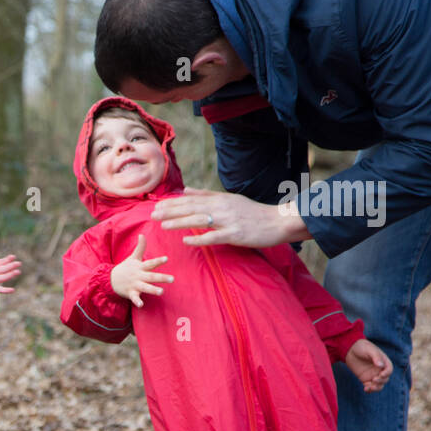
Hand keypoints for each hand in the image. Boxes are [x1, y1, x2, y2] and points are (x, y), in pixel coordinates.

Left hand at [0, 244, 21, 297]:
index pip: (1, 262)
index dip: (7, 259)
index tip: (13, 256)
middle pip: (4, 269)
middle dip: (11, 266)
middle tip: (18, 263)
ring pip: (4, 277)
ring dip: (11, 275)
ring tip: (17, 272)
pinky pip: (0, 289)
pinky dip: (6, 290)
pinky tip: (12, 290)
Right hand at [109, 234, 172, 307]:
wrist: (110, 279)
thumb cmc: (125, 268)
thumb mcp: (133, 258)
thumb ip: (140, 247)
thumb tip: (142, 234)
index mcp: (140, 267)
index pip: (150, 263)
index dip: (158, 261)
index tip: (166, 259)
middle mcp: (138, 276)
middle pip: (151, 276)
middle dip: (161, 277)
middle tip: (172, 279)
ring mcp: (134, 285)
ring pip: (145, 287)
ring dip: (152, 289)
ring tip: (162, 292)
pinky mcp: (130, 293)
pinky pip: (134, 298)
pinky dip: (137, 301)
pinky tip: (141, 305)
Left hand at [152, 188, 311, 248]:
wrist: (277, 221)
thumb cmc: (252, 212)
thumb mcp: (229, 199)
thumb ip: (206, 195)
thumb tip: (185, 190)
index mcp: (219, 199)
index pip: (191, 200)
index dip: (172, 203)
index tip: (156, 206)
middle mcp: (222, 207)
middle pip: (191, 208)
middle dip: (170, 211)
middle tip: (152, 215)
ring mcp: (228, 221)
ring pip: (199, 220)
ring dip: (180, 222)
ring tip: (163, 225)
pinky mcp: (235, 234)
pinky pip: (214, 237)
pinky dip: (199, 238)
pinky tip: (186, 240)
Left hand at [344, 338, 392, 391]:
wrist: (350, 350)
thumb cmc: (362, 347)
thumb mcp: (369, 350)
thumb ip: (376, 357)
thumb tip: (381, 365)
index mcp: (384, 362)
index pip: (389, 370)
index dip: (386, 373)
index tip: (381, 374)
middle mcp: (380, 370)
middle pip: (385, 379)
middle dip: (381, 381)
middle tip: (374, 379)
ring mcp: (373, 375)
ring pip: (379, 385)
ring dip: (376, 388)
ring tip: (369, 387)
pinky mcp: (365, 379)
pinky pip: (370, 386)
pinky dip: (369, 389)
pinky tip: (365, 389)